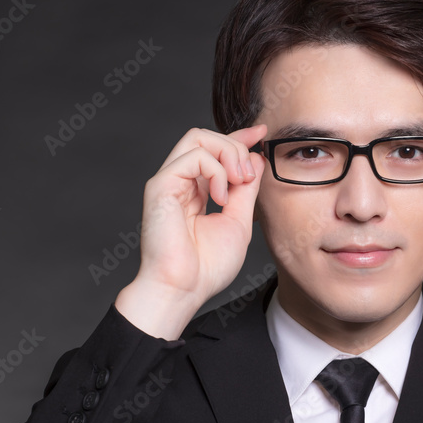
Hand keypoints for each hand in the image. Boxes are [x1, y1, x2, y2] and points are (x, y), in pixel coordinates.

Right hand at [115, 125, 266, 338]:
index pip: (215, 150)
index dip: (239, 137)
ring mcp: (168, 182)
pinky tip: (221, 197)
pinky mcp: (160, 186)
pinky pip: (192, 156)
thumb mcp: (238, 221)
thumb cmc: (207, 266)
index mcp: (196, 190)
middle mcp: (180, 182)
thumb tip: (255, 159)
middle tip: (248, 177)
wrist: (184, 289)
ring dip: (227, 154)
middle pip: (205, 136)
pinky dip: (215, 171)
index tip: (262, 133)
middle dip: (236, 146)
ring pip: (197, 137)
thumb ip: (246, 190)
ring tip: (238, 182)